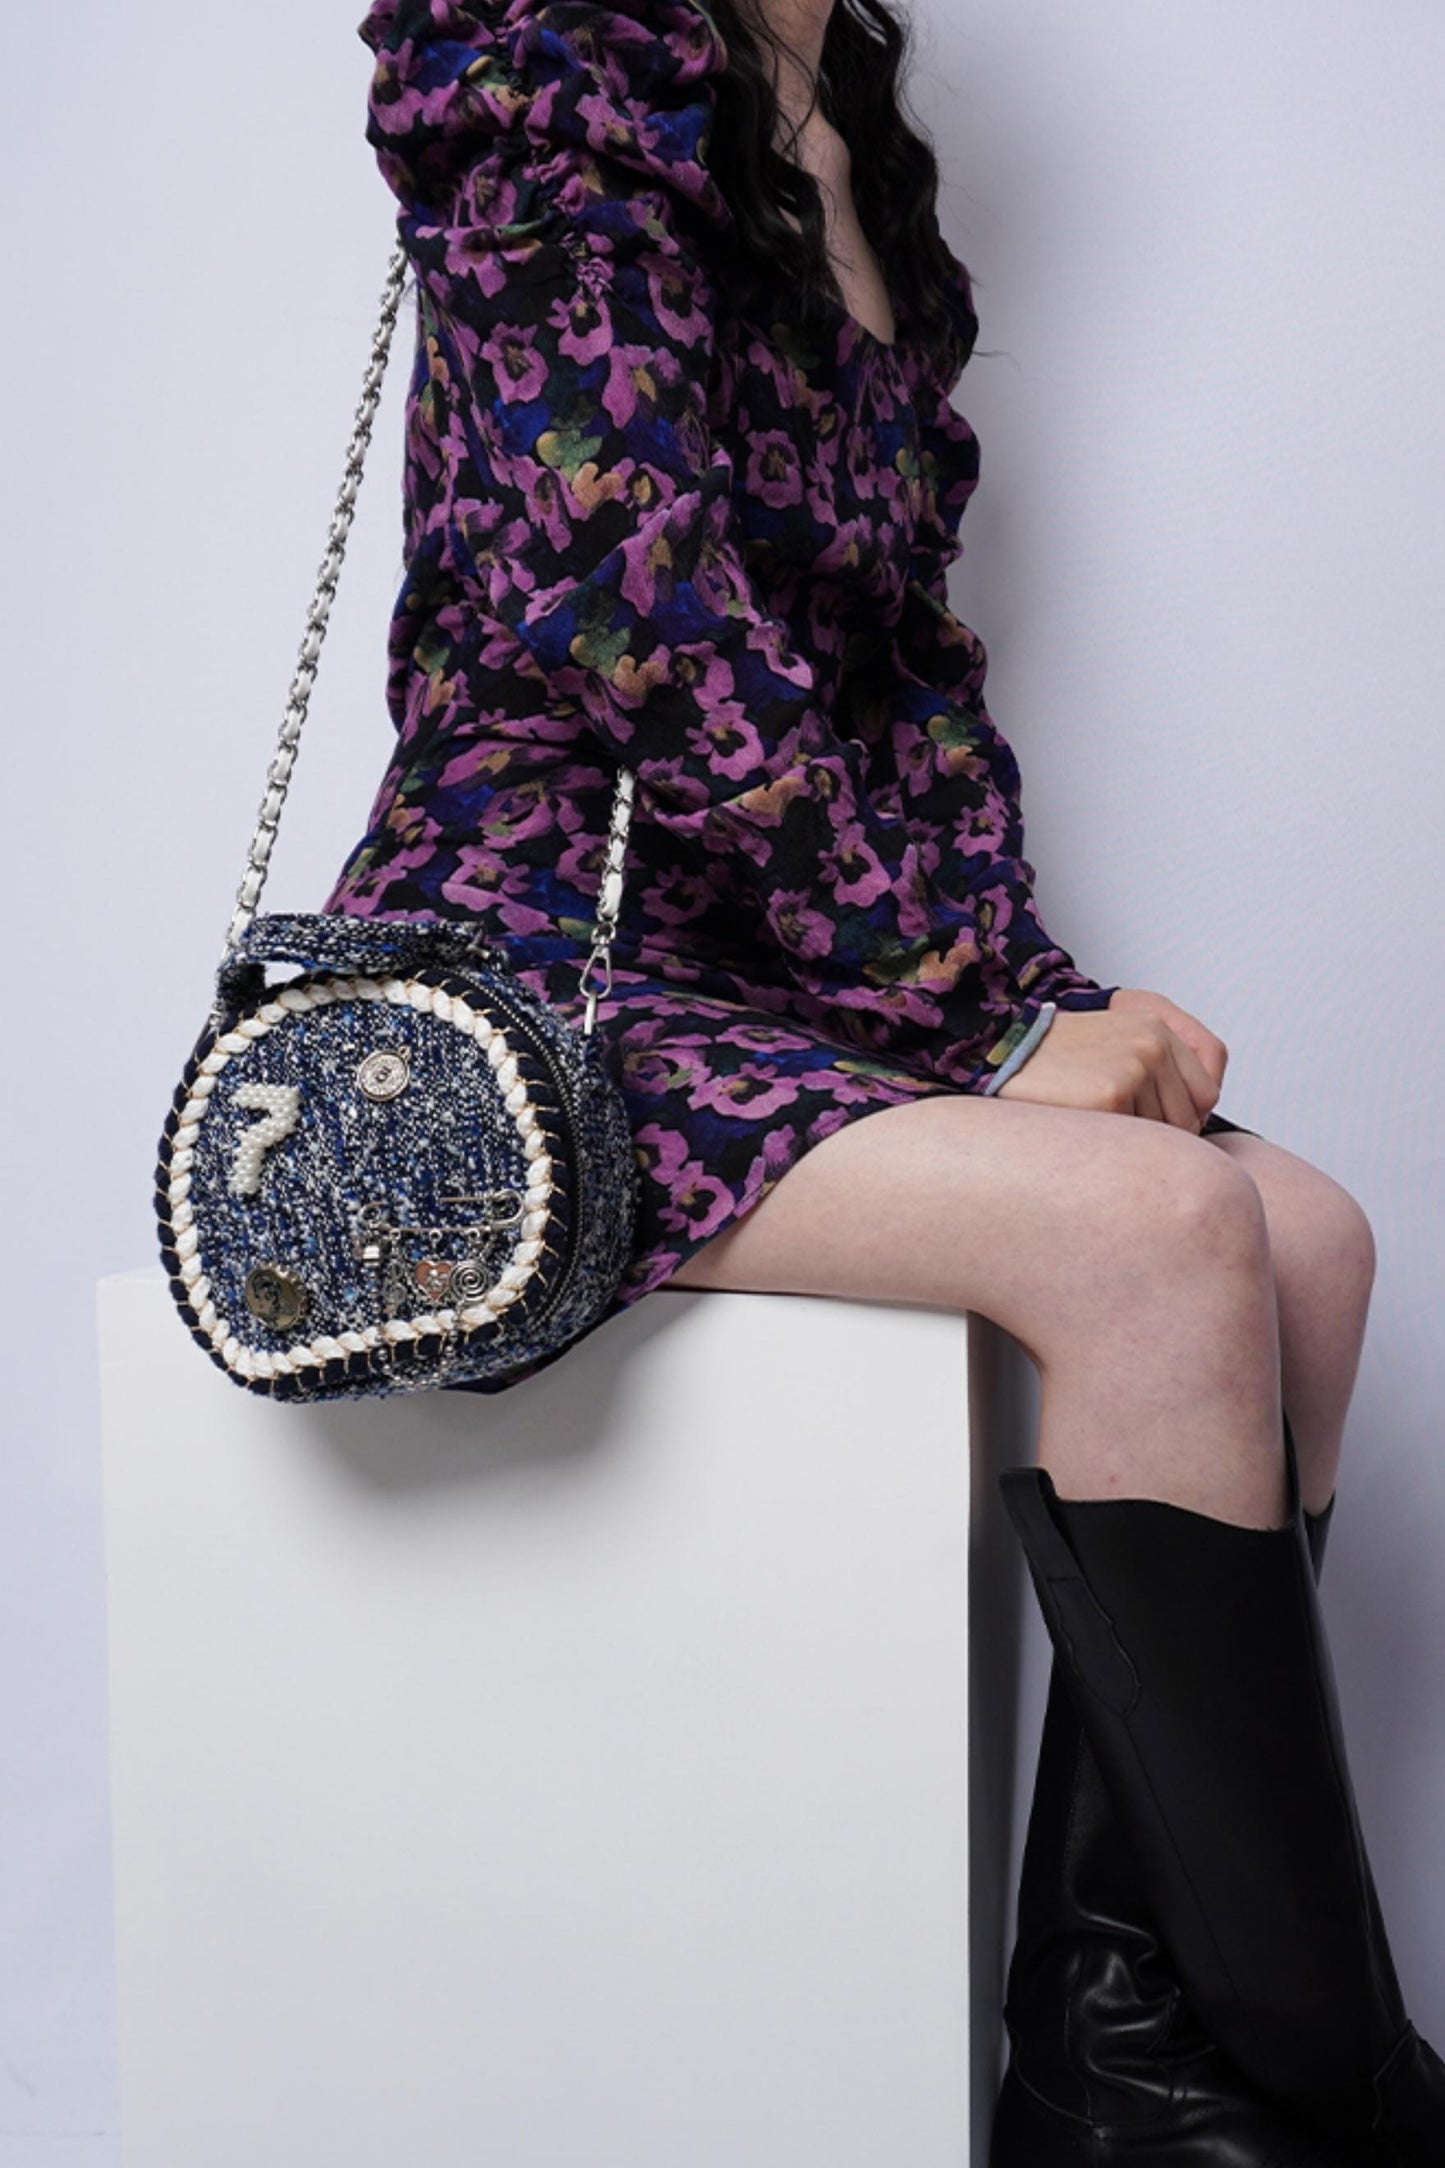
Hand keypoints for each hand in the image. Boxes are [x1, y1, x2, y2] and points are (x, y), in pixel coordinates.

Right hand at [994, 987, 1228, 1130]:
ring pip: (1163, 1135)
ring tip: (1096, 1120)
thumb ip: (1165, 1066)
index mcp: (1157, 1028)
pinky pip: (1134, 1142)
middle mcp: (1152, 1044)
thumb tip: (1199, 1116)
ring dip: (1133, 1139)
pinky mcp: (1112, 1095)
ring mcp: (1134, 1068)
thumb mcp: (1117, 1040)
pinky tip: (1085, 1125)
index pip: (1207, 1091)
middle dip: (1160, 1132)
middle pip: (1189, 1118)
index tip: (1158, 1120)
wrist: (1004, 1056)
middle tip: (1118, 1124)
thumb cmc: (1056, 1059)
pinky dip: (1111, 1144)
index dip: (1187, 1114)